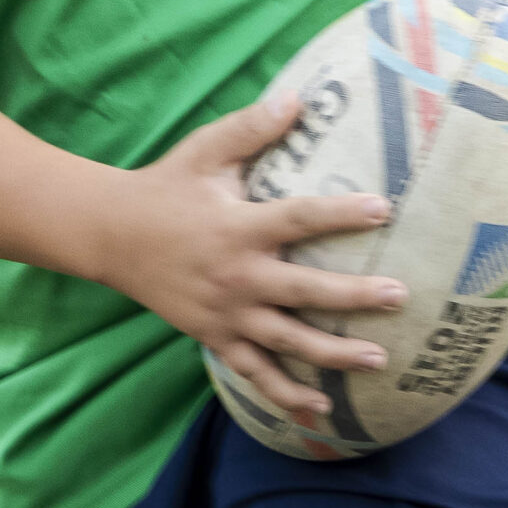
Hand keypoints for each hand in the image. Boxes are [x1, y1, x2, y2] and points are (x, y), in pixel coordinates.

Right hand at [101, 96, 406, 421]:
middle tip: (399, 295)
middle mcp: (236, 274)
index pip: (298, 219)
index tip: (383, 209)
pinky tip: (322, 409)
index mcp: (237, 226)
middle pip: (303, 291)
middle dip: (354, 296)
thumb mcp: (203, 151)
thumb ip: (250, 128)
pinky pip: (254, 371)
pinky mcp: (214, 336)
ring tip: (378, 359)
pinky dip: (285, 393)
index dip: (340, 214)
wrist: (109, 234)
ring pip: (287, 340)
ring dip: (333, 353)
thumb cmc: (164, 187)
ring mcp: (225, 312)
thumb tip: (299, 97)